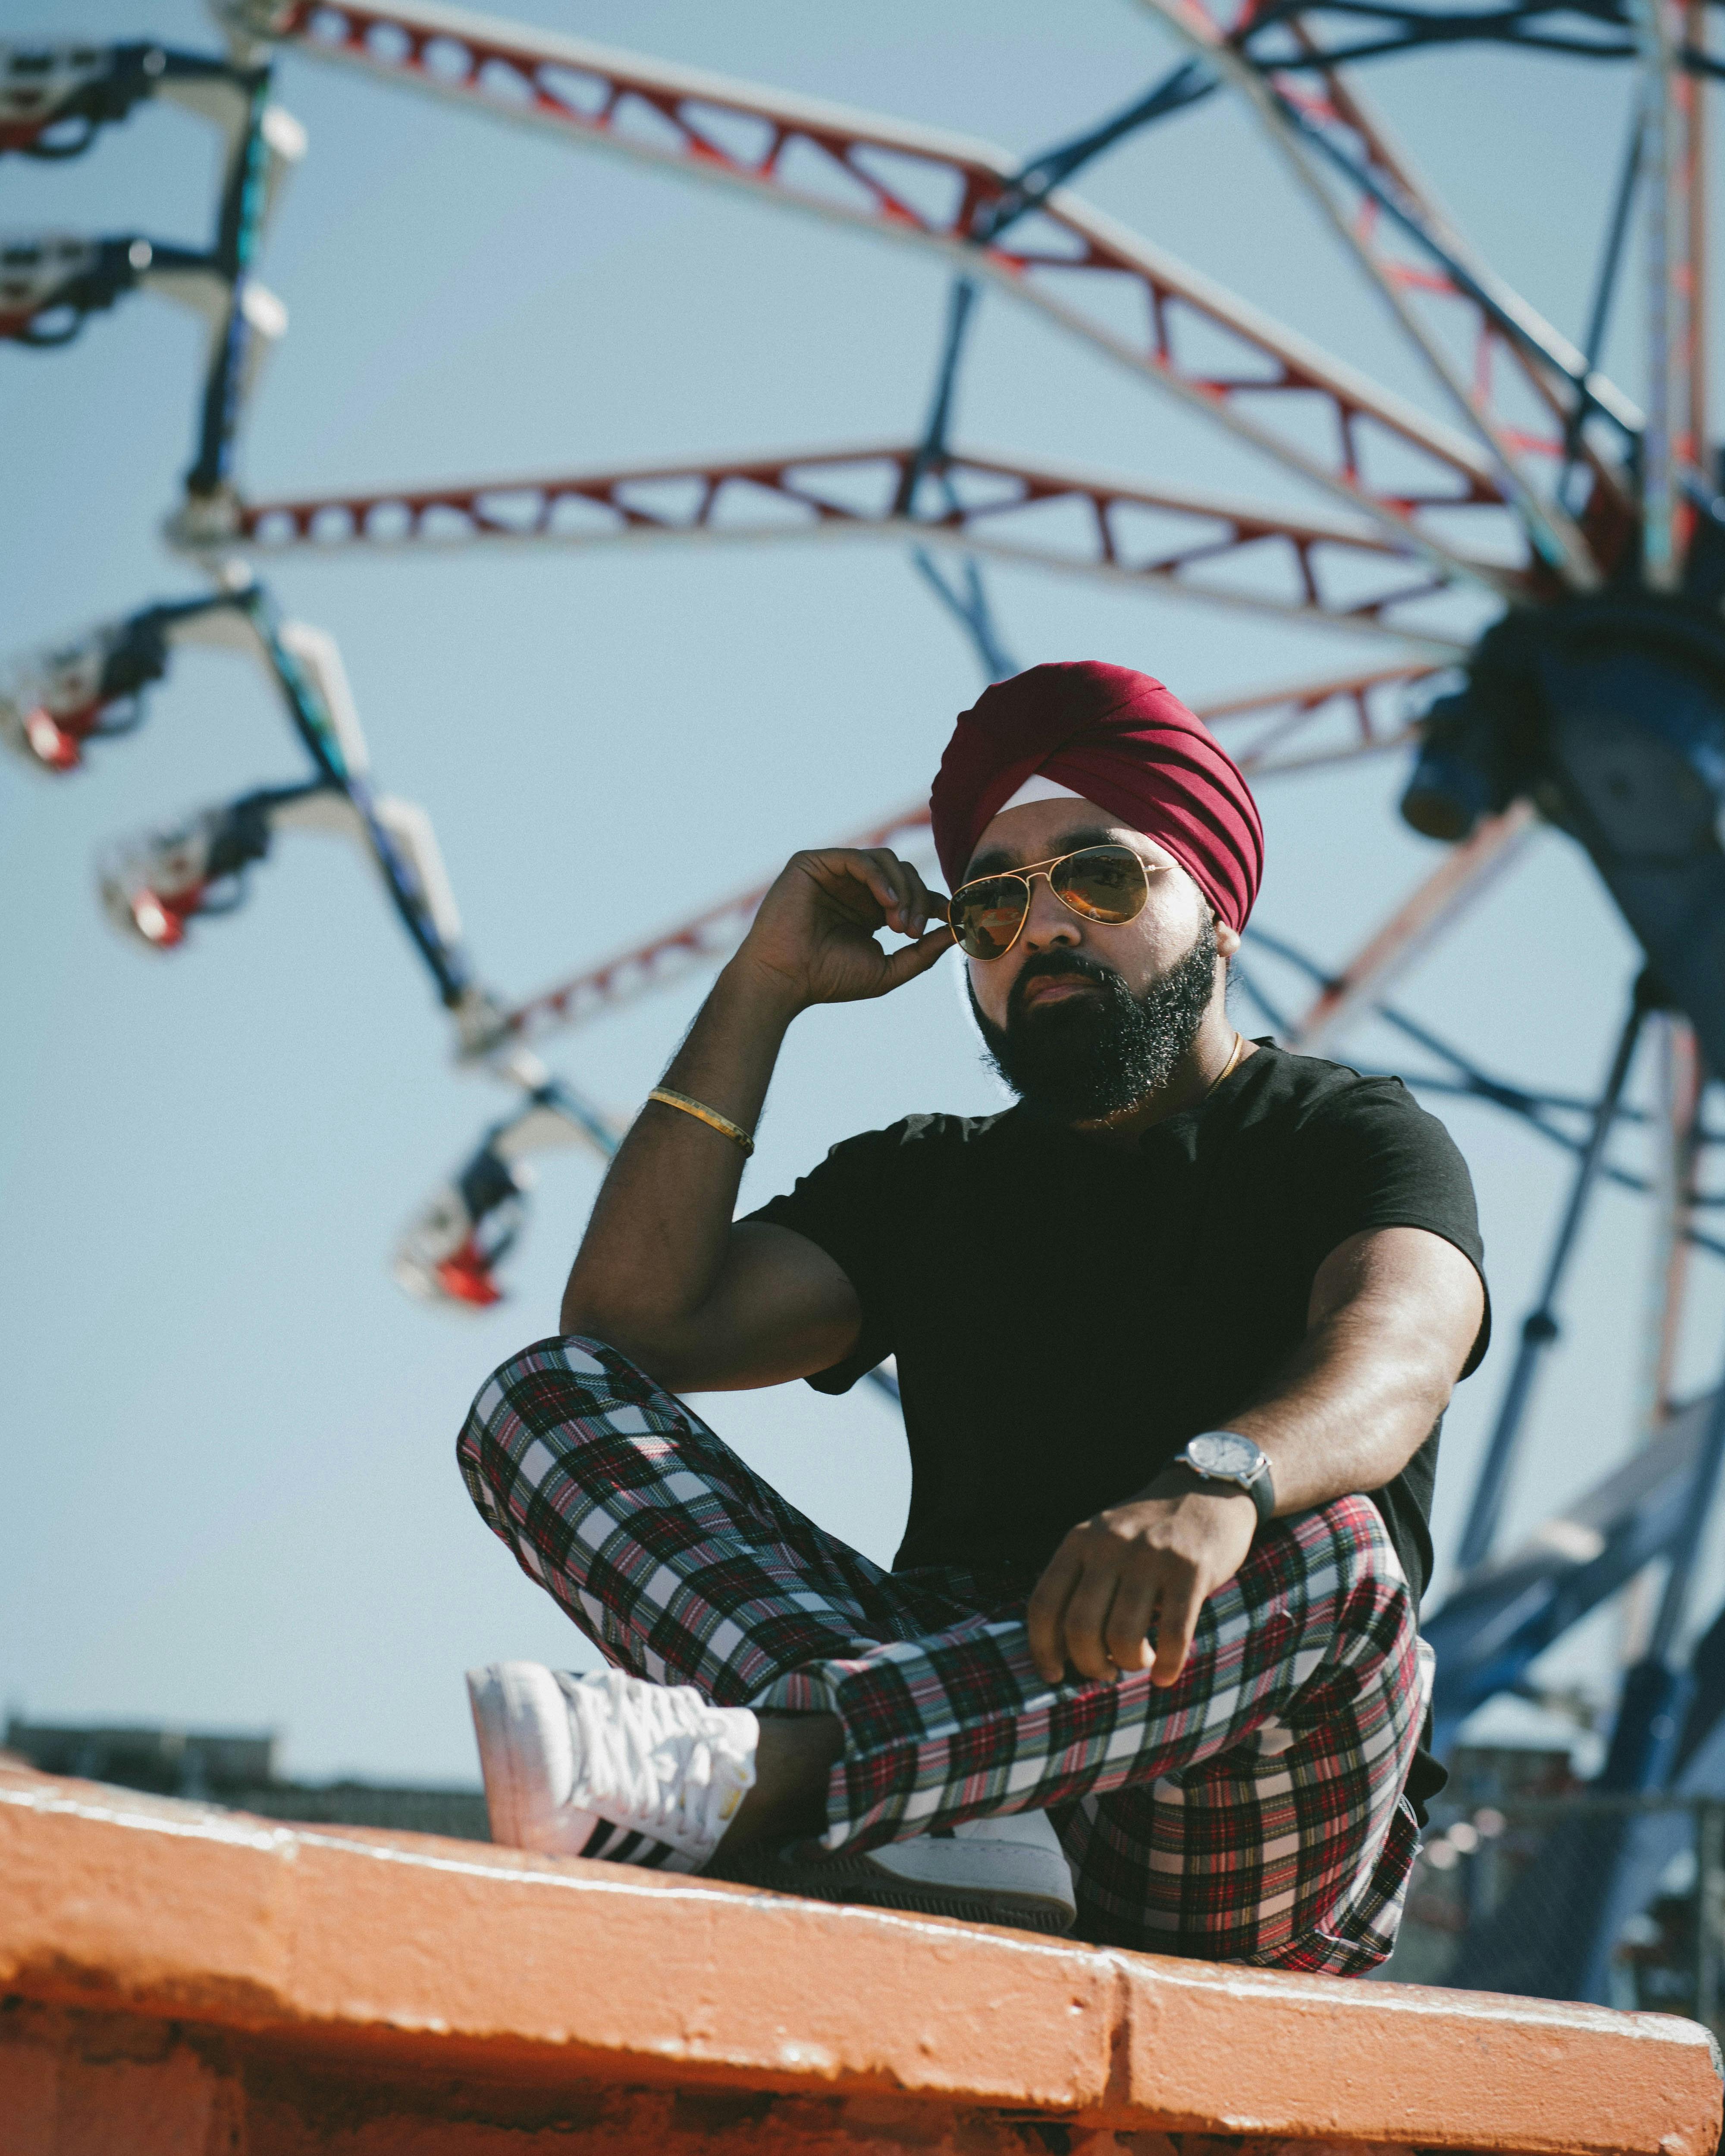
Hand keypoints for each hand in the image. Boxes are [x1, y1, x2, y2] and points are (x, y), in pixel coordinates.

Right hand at [731, 847, 952, 1012]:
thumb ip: (923, 951)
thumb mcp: (888, 969)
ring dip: (902, 890)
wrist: (785, 980)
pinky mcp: (812, 863)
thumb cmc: (829, 979)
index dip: (934, 902)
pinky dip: (879, 878)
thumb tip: (959, 930)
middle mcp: (851, 886)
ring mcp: (832, 872)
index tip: (952, 918)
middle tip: (912, 932)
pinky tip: (887, 904)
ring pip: (885, 861)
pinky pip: (858, 858)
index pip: (911, 891)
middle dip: (918, 899)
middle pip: (903, 873)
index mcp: (868, 907)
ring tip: (899, 923)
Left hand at [1026, 1475, 1257, 1688]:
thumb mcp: (1103, 1539)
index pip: (1044, 1604)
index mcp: (1080, 1540)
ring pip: (1123, 1636)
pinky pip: (1173, 1635)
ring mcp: (1151, 1556)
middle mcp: (1110, 1546)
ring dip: (1129, 1663)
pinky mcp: (1191, 1570)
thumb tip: (1060, 1648)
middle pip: (1080, 1627)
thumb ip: (1081, 1579)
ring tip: (1140, 1661)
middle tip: (1106, 1672)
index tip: (1052, 1675)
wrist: (1208, 1490)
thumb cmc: (1149, 1531)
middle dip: (1090, 1664)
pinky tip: (1165, 1675)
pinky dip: (1167, 1665)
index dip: (1042, 1648)